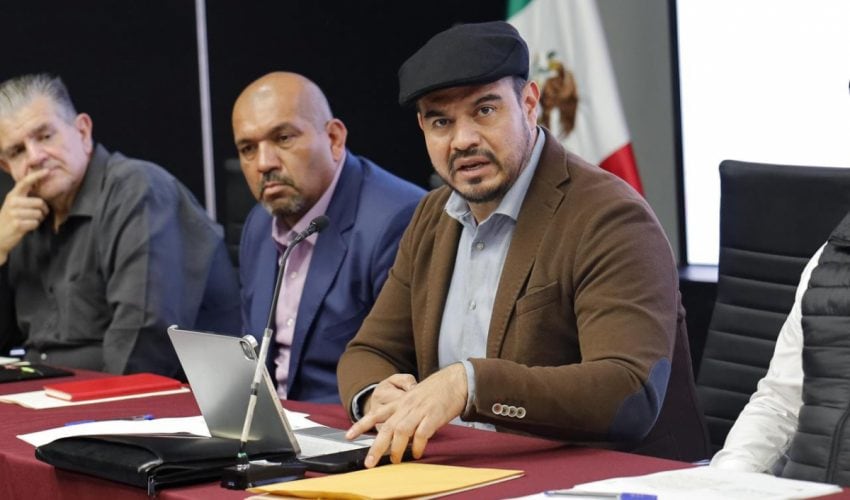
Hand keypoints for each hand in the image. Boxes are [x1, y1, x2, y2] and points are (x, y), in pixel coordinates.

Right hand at [0, 170, 48, 264]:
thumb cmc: (10, 220)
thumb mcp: (14, 206)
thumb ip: (24, 198)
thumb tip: (41, 193)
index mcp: (13, 195)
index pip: (25, 182)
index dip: (37, 176)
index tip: (47, 171)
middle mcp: (12, 202)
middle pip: (40, 202)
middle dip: (42, 210)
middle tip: (35, 215)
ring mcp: (14, 213)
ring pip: (39, 214)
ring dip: (38, 219)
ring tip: (28, 221)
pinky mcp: (18, 224)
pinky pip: (35, 223)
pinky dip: (34, 226)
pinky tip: (26, 227)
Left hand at [346, 363, 467, 467]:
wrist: (455, 381)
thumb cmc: (436, 392)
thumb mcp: (414, 399)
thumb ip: (404, 414)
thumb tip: (398, 436)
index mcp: (400, 402)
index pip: (376, 413)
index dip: (361, 425)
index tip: (349, 436)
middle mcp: (406, 406)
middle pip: (387, 428)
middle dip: (376, 447)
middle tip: (369, 462)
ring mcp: (419, 411)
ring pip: (401, 431)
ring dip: (396, 449)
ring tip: (396, 460)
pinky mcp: (433, 416)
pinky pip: (421, 434)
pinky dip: (417, 446)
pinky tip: (417, 453)